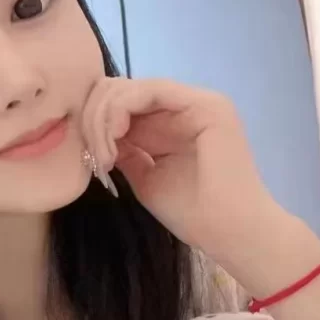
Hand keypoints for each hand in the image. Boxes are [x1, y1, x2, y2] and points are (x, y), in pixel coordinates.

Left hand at [81, 77, 288, 270]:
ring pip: (130, 87)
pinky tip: (115, 140)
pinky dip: (121, 111)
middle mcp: (184, 104)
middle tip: (95, 157)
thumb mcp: (145, 176)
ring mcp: (197, 100)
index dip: (95, 120)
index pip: (123, 102)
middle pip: (122, 87)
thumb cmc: (192, 214)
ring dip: (104, 118)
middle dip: (94, 117)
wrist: (230, 232)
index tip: (89, 156)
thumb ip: (125, 149)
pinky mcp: (205, 104)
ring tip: (105, 156)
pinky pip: (149, 90)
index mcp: (172, 121)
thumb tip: (95, 132)